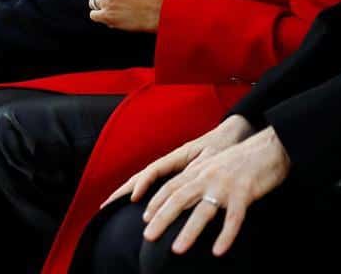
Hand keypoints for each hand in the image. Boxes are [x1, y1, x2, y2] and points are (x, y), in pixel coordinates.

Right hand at [103, 115, 254, 207]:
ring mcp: (174, 166)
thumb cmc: (226, 146)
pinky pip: (155, 182)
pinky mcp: (179, 172)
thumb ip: (199, 169)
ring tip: (110, 206)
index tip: (133, 199)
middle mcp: (173, 161)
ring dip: (128, 191)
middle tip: (105, 206)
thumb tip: (184, 183)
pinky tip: (134, 203)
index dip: (142, 184)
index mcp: (180, 155)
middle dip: (123, 190)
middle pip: (143, 175)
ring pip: (146, 179)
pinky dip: (142, 191)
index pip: (154, 170)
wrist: (235, 134)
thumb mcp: (215, 158)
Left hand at [141, 126, 290, 256]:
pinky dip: (225, 235)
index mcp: (202, 169)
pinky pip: (234, 218)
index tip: (145, 218)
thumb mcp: (217, 164)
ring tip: (177, 250)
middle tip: (148, 236)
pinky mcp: (246, 192)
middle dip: (162, 217)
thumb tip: (185, 198)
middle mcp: (209, 176)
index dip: (157, 202)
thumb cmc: (245, 158)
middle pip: (180, 197)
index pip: (173, 186)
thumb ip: (201, 178)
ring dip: (189, 231)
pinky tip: (218, 251)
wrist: (272, 146)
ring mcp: (227, 184)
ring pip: (203, 210)